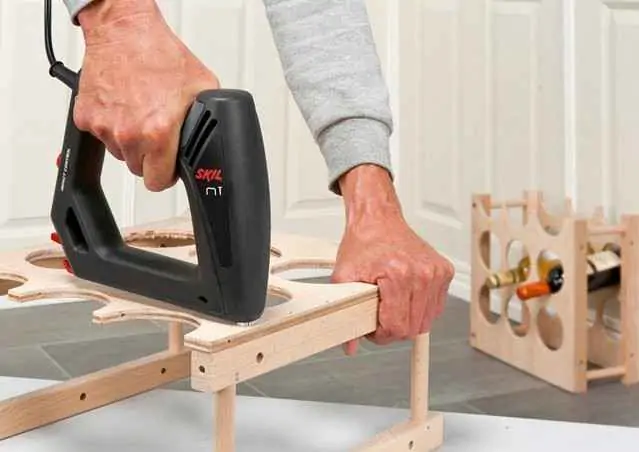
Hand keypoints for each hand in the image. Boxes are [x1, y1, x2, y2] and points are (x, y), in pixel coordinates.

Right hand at [74, 0, 219, 190]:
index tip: (168, 166)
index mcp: (158, 132)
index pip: (158, 182)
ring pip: (121, 153)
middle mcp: (129, 133)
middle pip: (139, 168)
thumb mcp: (202, 87)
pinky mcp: (86, 118)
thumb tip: (216, 136)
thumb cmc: (159, 54)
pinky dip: (112, 126)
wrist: (124, 31)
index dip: (167, 175)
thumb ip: (208, 119)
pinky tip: (124, 106)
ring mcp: (105, 127)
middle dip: (150, 157)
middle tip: (157, 133)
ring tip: (141, 113)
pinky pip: (102, 136)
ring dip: (131, 141)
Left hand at [331, 165, 454, 354]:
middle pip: (413, 328)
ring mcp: (435, 272)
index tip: (373, 329)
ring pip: (427, 320)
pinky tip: (406, 296)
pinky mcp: (444, 271)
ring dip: (408, 319)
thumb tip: (348, 344)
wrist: (378, 219)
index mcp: (398, 274)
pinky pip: (436, 307)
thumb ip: (343, 312)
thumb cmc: (363, 243)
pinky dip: (421, 308)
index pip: (396, 327)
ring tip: (391, 304)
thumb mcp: (344, 277)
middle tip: (379, 316)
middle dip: (393, 329)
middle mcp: (421, 273)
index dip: (381, 335)